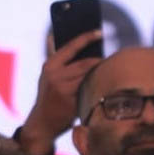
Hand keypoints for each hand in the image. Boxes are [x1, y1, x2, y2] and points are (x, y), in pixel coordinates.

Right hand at [19, 30, 102, 154]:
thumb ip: (53, 57)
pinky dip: (98, 86)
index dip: (86, 38)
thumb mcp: (47, 76)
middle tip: (110, 59)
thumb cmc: (49, 96)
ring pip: (90, 76)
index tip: (99, 32)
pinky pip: (90, 89)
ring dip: (101, 73)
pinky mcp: (71, 101)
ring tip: (109, 71)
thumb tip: (52, 36)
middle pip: (85, 63)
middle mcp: (55, 75)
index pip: (71, 47)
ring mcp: (63, 89)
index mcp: (49, 65)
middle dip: (99, 61)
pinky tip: (103, 85)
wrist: (42, 122)